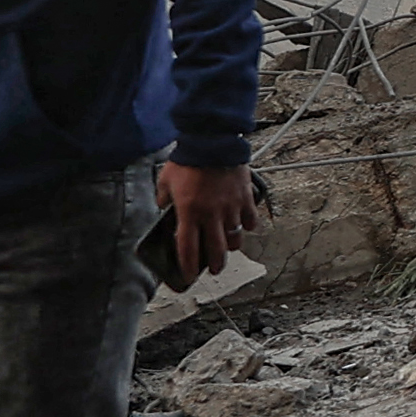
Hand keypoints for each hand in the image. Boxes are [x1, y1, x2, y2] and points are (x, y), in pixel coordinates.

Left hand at [156, 157, 262, 282]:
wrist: (211, 140)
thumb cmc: (187, 160)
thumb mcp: (165, 180)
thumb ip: (164, 199)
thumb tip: (164, 208)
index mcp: (189, 213)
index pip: (188, 249)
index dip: (188, 267)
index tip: (188, 276)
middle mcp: (211, 215)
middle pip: (216, 251)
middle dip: (215, 265)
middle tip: (214, 268)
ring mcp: (231, 208)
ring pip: (236, 239)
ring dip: (231, 247)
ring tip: (228, 246)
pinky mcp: (245, 198)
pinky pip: (251, 221)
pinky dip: (247, 226)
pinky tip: (243, 225)